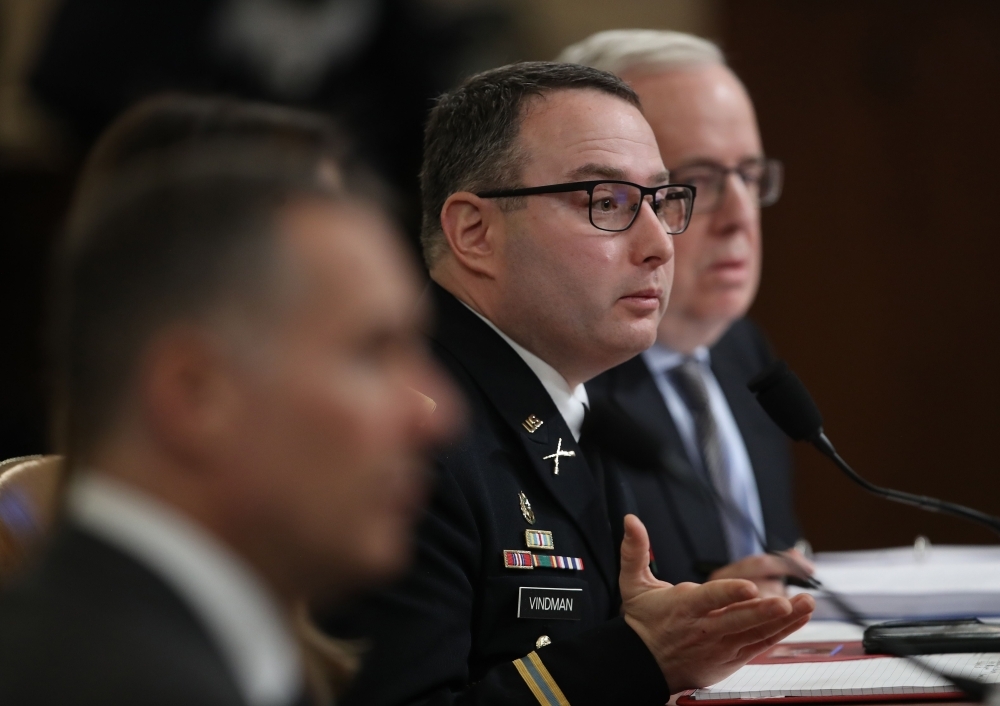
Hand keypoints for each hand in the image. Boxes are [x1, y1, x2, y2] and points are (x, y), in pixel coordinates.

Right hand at [619, 515, 814, 692]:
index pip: (708, 599)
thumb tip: (631, 521)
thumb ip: (634, 551)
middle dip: (763, 611)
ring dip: (783, 620)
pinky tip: (797, 619)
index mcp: (682, 608)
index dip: (729, 593)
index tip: (748, 586)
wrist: (642, 664)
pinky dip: (780, 632)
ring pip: (755, 633)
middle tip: (785, 602)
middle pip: (737, 620)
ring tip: (804, 604)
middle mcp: (704, 629)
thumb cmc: (642, 622)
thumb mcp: (633, 584)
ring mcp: (720, 646)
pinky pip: (760, 645)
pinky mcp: (731, 658)